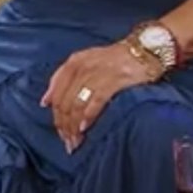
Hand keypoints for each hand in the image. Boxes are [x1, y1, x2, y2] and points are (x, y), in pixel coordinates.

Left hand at [40, 41, 156, 153]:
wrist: (147, 49)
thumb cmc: (116, 59)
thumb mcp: (88, 61)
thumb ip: (65, 78)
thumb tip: (45, 103)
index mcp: (74, 62)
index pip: (56, 94)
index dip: (56, 117)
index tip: (61, 133)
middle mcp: (83, 67)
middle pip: (65, 103)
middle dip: (64, 126)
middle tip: (69, 143)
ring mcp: (98, 73)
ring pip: (77, 105)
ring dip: (74, 127)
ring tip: (77, 142)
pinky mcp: (114, 79)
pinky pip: (95, 102)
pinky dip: (88, 117)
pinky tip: (85, 128)